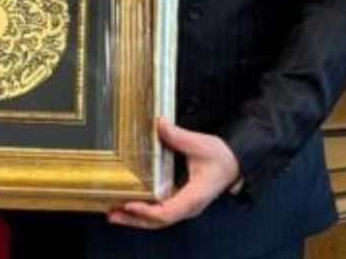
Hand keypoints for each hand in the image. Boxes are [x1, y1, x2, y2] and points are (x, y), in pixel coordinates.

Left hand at [107, 118, 240, 229]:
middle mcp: (188, 207)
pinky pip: (159, 213)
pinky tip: (127, 208)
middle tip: (112, 214)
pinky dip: (143, 213)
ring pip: (157, 221)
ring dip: (135, 219)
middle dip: (134, 219)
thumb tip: (160, 124)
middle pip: (158, 221)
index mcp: (194, 196)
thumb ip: (179, 136)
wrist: (233, 165)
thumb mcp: (201, 144)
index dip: (148, 211)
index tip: (130, 204)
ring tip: (113, 214)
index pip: (168, 211)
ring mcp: (183, 207)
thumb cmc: (220, 158)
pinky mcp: (179, 202)